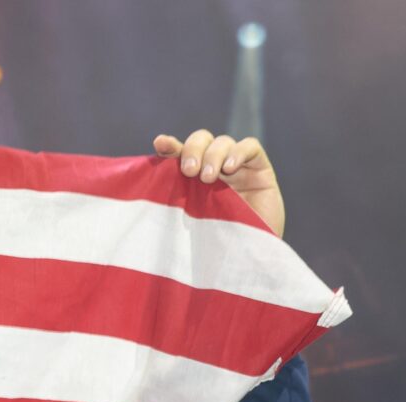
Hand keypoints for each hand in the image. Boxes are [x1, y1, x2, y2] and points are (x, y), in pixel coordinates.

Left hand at [152, 130, 283, 237]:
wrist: (250, 258)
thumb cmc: (216, 244)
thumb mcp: (191, 222)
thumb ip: (176, 205)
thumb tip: (146, 200)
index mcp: (194, 178)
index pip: (180, 152)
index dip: (170, 145)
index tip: (161, 144)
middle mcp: (215, 167)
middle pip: (201, 139)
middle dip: (193, 150)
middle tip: (189, 171)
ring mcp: (238, 167)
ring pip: (222, 142)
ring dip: (213, 155)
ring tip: (208, 178)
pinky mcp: (260, 169)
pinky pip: (250, 146)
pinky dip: (238, 153)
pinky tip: (230, 168)